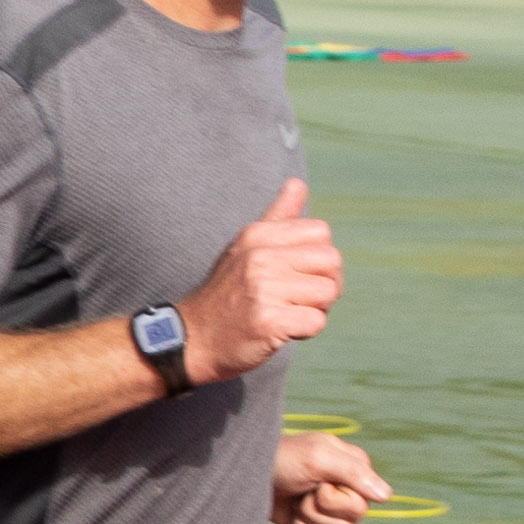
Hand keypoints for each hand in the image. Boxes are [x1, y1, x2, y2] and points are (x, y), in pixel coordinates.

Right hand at [177, 177, 340, 383]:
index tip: (296, 274)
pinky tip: (281, 330)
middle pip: (332, 261)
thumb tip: (298, 183)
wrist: (192, 340)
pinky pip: (316, 322)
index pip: (321, 232)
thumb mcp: (245, 247)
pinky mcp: (268, 322)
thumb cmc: (226, 295)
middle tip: (298, 298)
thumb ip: (278, 217)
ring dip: (315, 309)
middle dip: (325, 283)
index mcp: (258, 236)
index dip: (318, 257)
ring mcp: (263, 290)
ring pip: (327, 293)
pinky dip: (305, 332)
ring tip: (286, 313)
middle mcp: (260, 258)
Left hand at [269, 427, 392, 523]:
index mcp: (357, 472)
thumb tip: (386, 496)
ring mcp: (336, 514)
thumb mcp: (317, 457)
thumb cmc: (282, 459)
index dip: (330, 502)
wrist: (249, 475)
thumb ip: (353, 472)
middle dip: (315, 515)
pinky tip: (294, 522)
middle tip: (301, 494)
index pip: (360, 508)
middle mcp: (351, 494)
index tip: (315, 483)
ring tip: (296, 507)